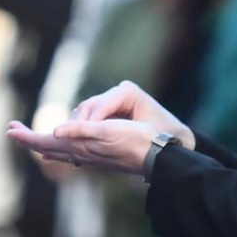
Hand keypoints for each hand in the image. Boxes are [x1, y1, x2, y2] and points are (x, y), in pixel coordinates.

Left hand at [6, 117, 160, 177]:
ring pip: (59, 150)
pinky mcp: (99, 154)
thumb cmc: (135, 141)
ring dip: (42, 142)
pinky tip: (60, 146)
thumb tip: (56, 132)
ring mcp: (90, 155)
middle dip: (29, 139)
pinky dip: (60, 147)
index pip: (46, 141)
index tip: (10, 130)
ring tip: (30, 138)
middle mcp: (81, 152)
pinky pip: (72, 151)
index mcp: (80, 146)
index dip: (27, 136)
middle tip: (13, 130)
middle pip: (48, 146)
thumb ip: (82, 131)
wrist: (156, 157)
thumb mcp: (108, 132)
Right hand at [71, 81, 193, 147]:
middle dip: (76, 125)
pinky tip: (68, 143)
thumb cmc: (163, 136)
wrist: (175, 140)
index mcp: (127, 92)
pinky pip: (88, 120)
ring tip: (61, 144)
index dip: (88, 123)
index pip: (99, 106)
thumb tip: (89, 130)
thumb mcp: (143, 133)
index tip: (78, 138)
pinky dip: (77, 131)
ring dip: (74, 129)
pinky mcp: (107, 112)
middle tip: (62, 141)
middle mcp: (117, 92)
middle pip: (87, 107)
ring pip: (84, 113)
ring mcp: (111, 101)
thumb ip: (117, 131)